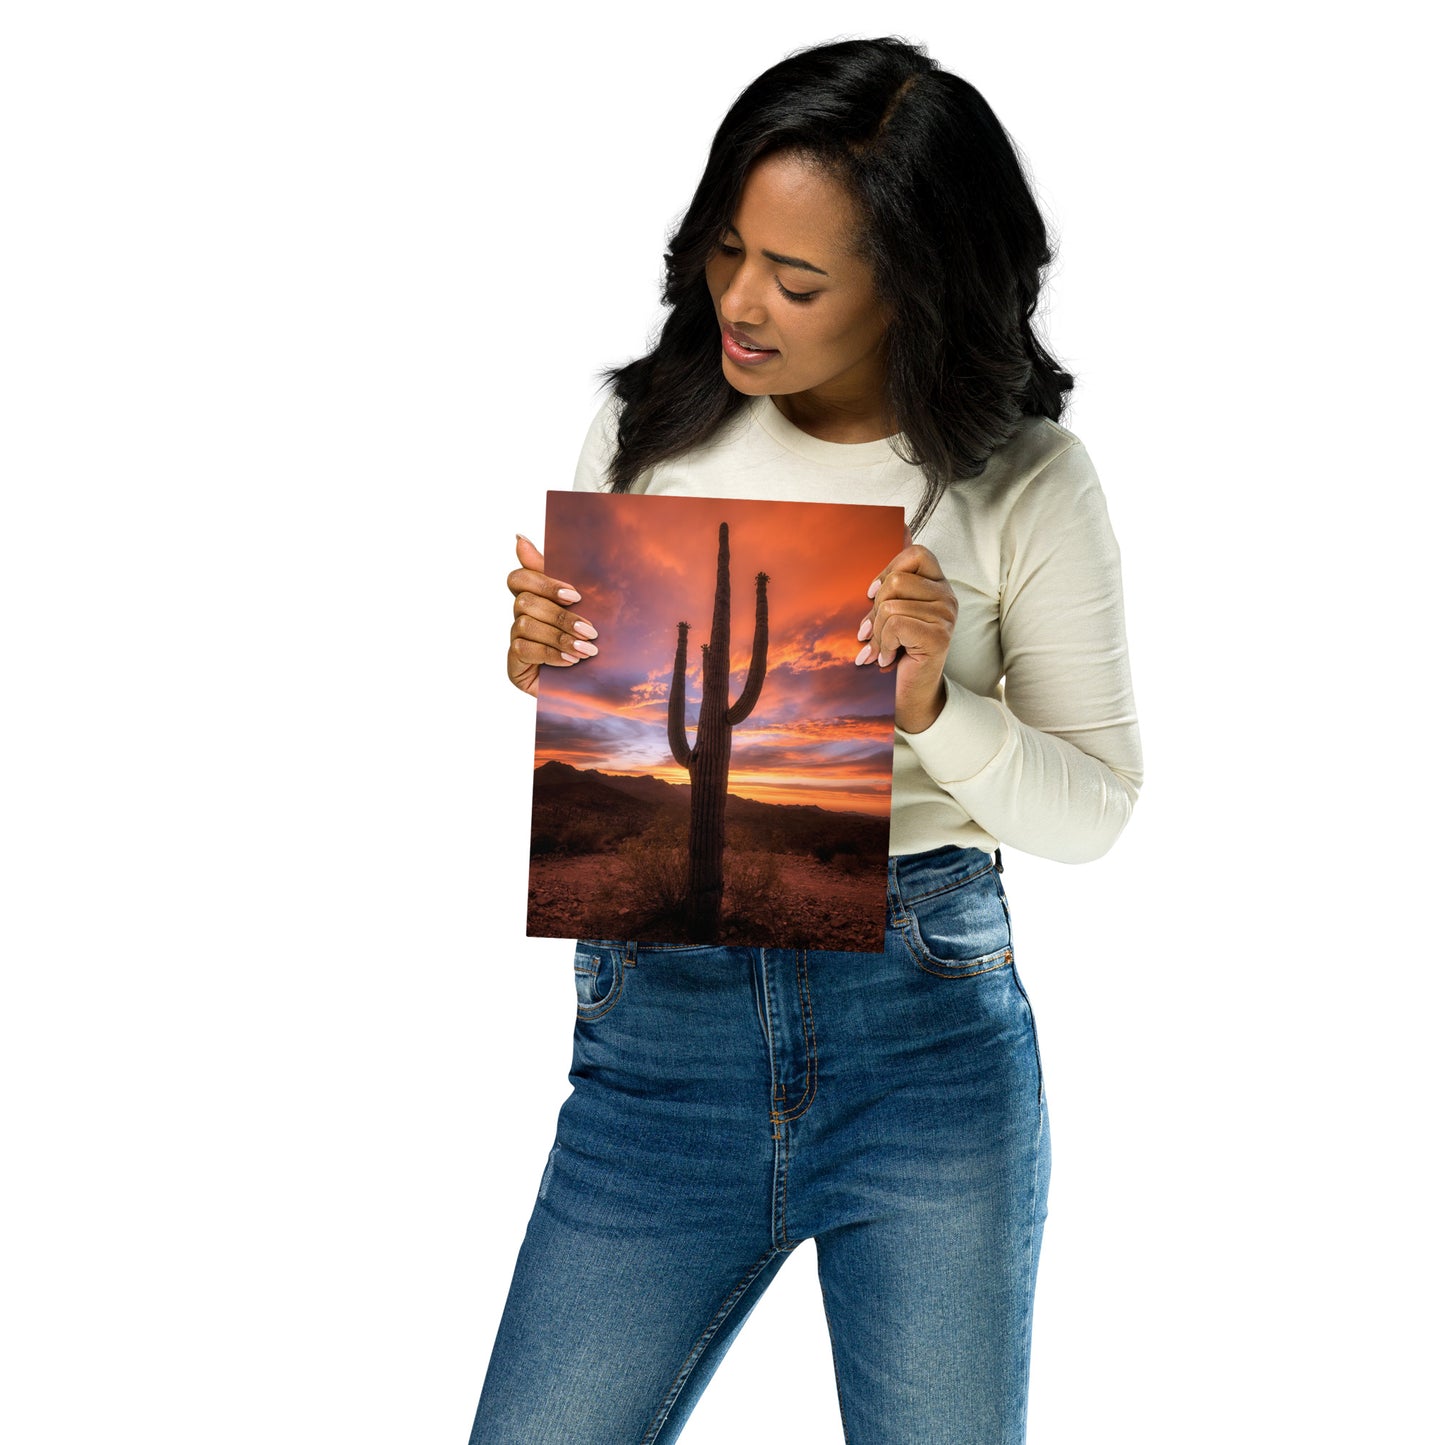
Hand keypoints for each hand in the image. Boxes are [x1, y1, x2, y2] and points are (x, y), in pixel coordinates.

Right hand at [507, 534, 599, 696]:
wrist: (594, 686)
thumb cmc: (588, 641)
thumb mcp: (582, 607)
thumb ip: (557, 575)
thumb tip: (519, 537)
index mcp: (535, 598)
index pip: (519, 578)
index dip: (544, 583)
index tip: (575, 595)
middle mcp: (520, 617)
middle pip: (525, 601)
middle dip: (561, 616)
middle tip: (591, 630)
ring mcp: (515, 641)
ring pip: (525, 625)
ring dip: (560, 637)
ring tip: (587, 650)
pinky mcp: (514, 665)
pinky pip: (524, 650)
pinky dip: (551, 654)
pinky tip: (571, 662)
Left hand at [854, 538, 956, 733]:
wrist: (911, 694)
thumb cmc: (898, 649)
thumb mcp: (892, 609)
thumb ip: (896, 575)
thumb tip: (901, 525)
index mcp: (938, 585)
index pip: (916, 553)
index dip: (888, 570)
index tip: (873, 595)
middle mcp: (948, 597)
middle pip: (897, 580)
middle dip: (875, 609)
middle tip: (872, 632)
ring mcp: (947, 616)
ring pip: (891, 604)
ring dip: (877, 632)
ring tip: (880, 648)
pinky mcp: (939, 636)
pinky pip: (895, 623)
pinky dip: (883, 644)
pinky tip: (887, 658)